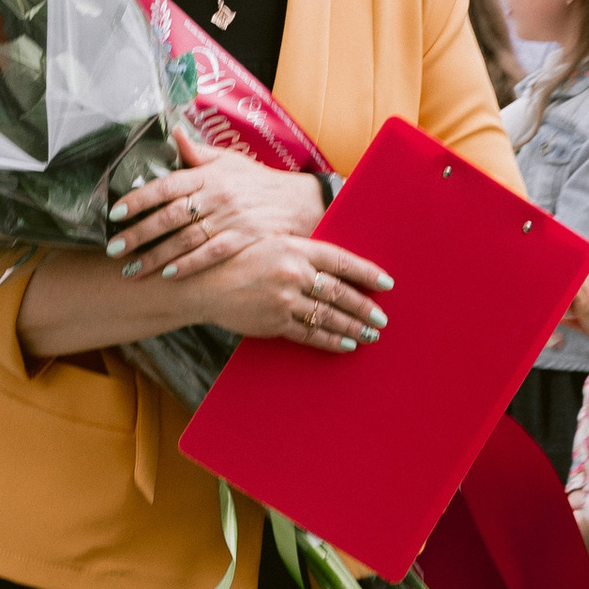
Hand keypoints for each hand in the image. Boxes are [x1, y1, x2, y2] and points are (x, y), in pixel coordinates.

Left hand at [109, 134, 323, 286]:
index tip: (115, 211)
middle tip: (114, 247)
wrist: (300, 201)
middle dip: (138, 233)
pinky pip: (211, 254)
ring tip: (131, 269)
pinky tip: (168, 275)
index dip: (139, 198)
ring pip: (185, 239)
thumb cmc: (257, 180)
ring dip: (156, 256)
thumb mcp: (228, 160)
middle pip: (170, 216)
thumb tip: (171, 131)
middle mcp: (216, 196)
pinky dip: (189, 265)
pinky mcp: (243, 240)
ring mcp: (230, 219)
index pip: (167, 185)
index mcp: (208, 174)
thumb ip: (196, 152)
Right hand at [192, 222, 391, 353]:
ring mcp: (285, 299)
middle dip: (364, 307)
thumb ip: (300, 252)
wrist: (201, 282)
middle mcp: (293, 273)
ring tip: (371, 335)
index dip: (366, 273)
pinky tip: (345, 344)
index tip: (386, 283)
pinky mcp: (275, 321)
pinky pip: (310, 334)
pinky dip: (331, 340)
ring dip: (353, 327)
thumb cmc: (235, 258)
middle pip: (340, 292)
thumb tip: (333, 266)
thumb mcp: (269, 243)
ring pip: (328, 316)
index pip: (341, 261)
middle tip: (382, 318)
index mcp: (295, 248)